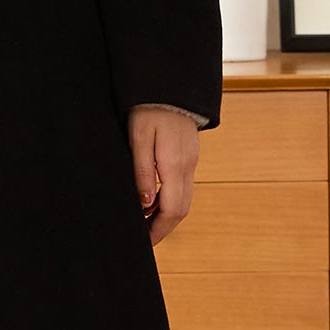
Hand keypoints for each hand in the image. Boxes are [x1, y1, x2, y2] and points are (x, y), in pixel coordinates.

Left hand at [128, 106, 197, 247]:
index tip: (144, 243)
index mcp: (175, 164)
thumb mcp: (138, 139)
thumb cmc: (148, 110)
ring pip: (183, 200)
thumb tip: (144, 205)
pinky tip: (151, 202)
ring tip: (144, 224)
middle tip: (144, 240)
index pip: (172, 210)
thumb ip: (141, 172)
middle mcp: (188, 166)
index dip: (159, 230)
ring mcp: (191, 161)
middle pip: (181, 210)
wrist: (168, 86)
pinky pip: (181, 187)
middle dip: (163, 228)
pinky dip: (168, 201)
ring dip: (166, 216)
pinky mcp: (188, 157)